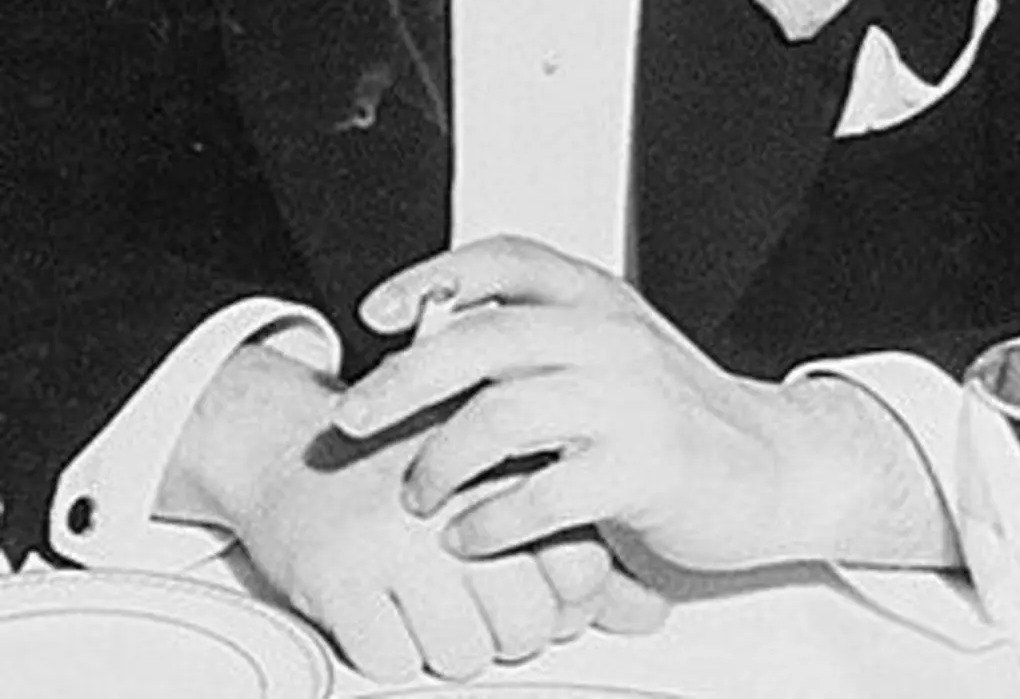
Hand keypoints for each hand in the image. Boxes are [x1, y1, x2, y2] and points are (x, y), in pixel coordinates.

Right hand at [161, 342, 660, 683]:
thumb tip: (649, 613)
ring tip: (425, 594)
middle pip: (526, 625)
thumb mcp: (497, 478)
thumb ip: (576, 543)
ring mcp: (395, 535)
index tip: (528, 580)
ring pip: (463, 656)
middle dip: (504, 628)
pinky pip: (392, 663)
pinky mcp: (338, 575)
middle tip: (468, 590)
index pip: (579, 571)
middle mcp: (456, 491)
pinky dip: (388, 649)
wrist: (287, 441)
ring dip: (446, 643)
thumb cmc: (405, 465)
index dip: (560, 599)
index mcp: (507, 455)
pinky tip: (380, 601)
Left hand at [335, 236, 805, 570]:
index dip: (432, 276)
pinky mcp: (645, 467)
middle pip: (483, 339)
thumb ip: (534, 346)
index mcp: (596, 298)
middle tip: (354, 420)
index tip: (375, 310)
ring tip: (417, 496)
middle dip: (403, 382)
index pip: (503, 259)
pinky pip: (543, 492)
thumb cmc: (676, 414)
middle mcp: (609, 336)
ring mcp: (630, 399)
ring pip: (501, 415)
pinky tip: (470, 535)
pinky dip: (490, 519)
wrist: (775, 464)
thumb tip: (426, 353)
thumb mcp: (605, 354)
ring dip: (440, 461)